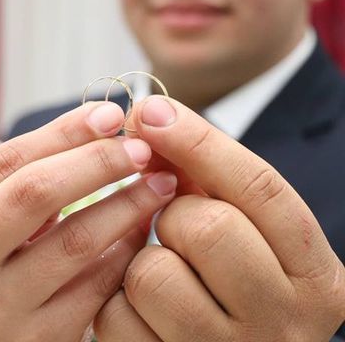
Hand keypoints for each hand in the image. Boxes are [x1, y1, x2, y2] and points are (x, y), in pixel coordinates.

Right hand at [0, 102, 177, 341]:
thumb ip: (25, 170)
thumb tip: (102, 122)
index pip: (4, 161)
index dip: (63, 132)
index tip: (110, 114)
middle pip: (32, 193)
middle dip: (96, 162)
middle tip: (140, 148)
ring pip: (73, 242)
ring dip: (126, 205)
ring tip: (158, 184)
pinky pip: (95, 287)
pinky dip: (125, 252)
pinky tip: (142, 232)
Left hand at [94, 96, 344, 340]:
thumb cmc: (233, 284)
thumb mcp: (247, 232)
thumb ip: (210, 179)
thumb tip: (148, 119)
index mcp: (317, 278)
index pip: (261, 190)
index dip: (199, 142)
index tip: (150, 112)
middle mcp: (283, 323)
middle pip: (206, 227)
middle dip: (174, 214)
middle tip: (175, 229)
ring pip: (153, 273)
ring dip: (141, 262)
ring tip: (164, 275)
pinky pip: (116, 314)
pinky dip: (115, 302)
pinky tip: (142, 309)